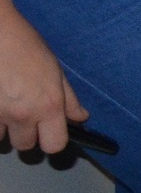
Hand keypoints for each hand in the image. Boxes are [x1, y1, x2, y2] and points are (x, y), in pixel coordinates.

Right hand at [0, 2, 83, 155]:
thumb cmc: (25, 46)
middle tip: (23, 115)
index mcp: (48, 105)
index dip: (52, 140)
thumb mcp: (55, 70)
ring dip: (2, 127)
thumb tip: (80, 118)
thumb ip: (68, 99)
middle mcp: (22, 114)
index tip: (48, 132)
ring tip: (4, 105)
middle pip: (25, 146)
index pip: (55, 145)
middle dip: (25, 134)